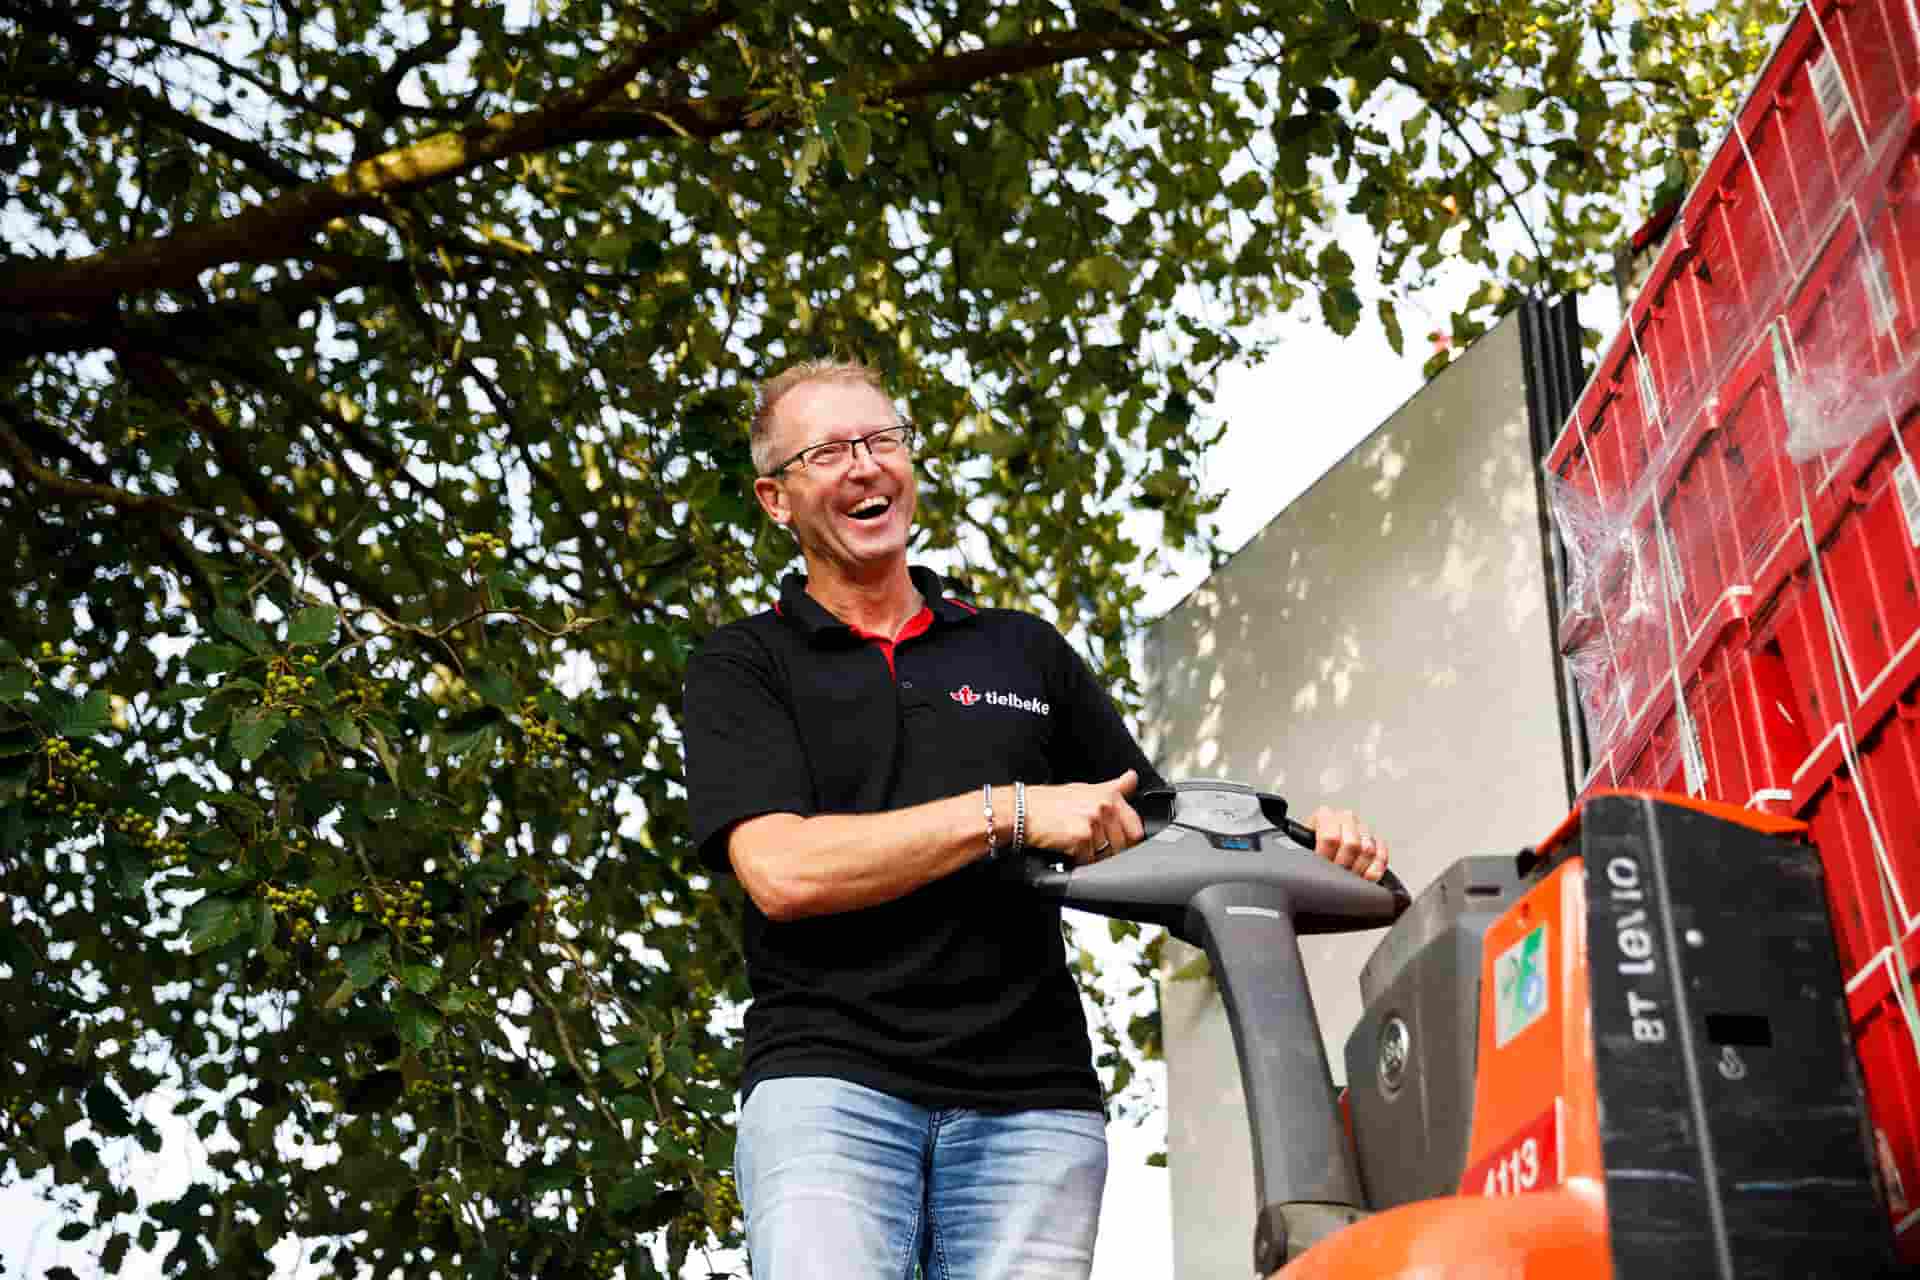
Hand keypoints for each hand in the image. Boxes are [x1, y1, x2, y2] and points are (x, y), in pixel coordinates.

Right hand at [1024, 769, 1144, 864]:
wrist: (1022, 811)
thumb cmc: (1049, 802)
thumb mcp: (1086, 789)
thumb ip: (1114, 787)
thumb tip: (1132, 778)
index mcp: (1109, 795)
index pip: (1136, 828)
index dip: (1127, 839)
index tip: (1116, 841)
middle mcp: (1104, 806)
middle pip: (1123, 845)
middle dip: (1110, 850)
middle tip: (1091, 844)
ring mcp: (1093, 821)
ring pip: (1107, 854)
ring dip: (1093, 856)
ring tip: (1076, 844)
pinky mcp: (1081, 838)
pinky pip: (1090, 860)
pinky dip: (1080, 860)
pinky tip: (1068, 849)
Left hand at [1305, 806, 1388, 881]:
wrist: (1323, 851)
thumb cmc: (1312, 849)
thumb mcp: (1304, 846)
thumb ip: (1308, 849)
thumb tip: (1311, 862)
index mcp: (1325, 815)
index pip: (1330, 836)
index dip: (1327, 856)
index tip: (1324, 866)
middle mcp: (1346, 818)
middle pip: (1352, 844)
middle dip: (1344, 864)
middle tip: (1337, 874)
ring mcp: (1364, 829)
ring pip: (1368, 850)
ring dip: (1358, 868)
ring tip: (1348, 876)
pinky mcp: (1378, 842)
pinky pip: (1382, 856)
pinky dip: (1374, 870)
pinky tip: (1364, 876)